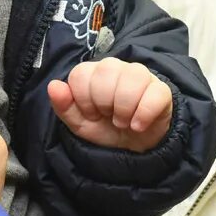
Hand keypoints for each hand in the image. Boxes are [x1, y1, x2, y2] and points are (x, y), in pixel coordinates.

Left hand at [48, 59, 172, 151]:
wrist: (133, 148)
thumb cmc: (104, 129)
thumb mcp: (79, 123)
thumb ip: (64, 106)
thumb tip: (53, 86)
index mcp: (94, 72)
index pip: (81, 74)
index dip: (83, 100)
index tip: (91, 113)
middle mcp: (117, 68)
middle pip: (105, 73)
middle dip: (103, 104)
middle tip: (109, 117)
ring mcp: (141, 75)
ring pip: (132, 77)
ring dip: (123, 108)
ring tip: (123, 122)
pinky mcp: (161, 90)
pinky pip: (154, 93)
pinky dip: (143, 115)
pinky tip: (138, 125)